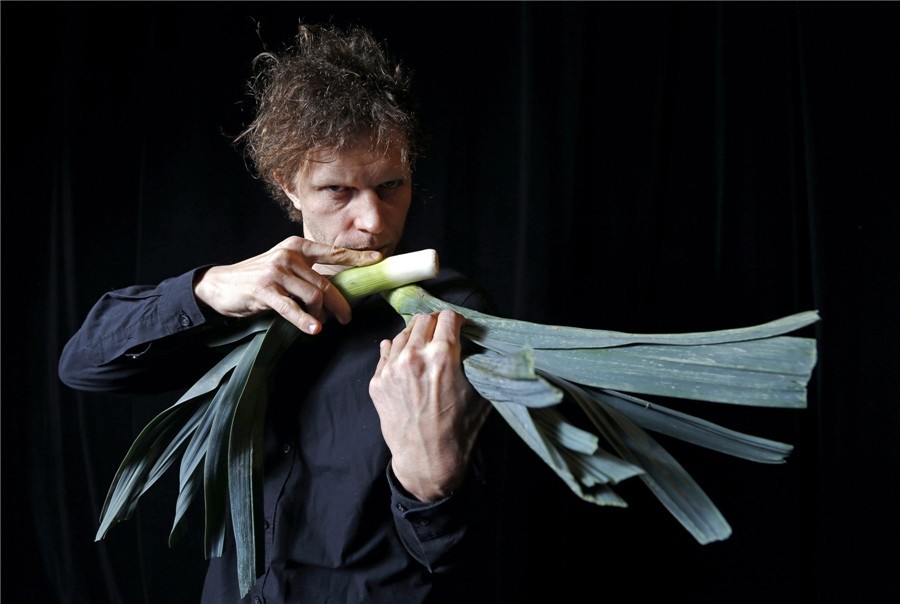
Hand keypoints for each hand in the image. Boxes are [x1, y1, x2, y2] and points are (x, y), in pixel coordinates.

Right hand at [193, 236, 381, 333]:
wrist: (221, 283)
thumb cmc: (258, 277)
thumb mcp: (285, 266)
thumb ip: (307, 271)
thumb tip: (337, 285)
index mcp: (297, 246)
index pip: (333, 252)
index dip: (357, 257)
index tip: (378, 260)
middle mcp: (289, 255)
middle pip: (326, 283)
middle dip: (341, 303)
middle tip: (348, 317)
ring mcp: (277, 272)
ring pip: (313, 296)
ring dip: (322, 314)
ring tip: (320, 323)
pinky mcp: (265, 291)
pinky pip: (292, 308)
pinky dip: (305, 320)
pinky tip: (315, 329)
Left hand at [369, 309, 490, 501]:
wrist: (427, 459)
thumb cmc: (458, 429)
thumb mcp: (479, 393)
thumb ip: (477, 362)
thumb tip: (475, 343)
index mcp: (442, 356)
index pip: (448, 316)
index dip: (457, 321)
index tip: (459, 329)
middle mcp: (414, 356)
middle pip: (424, 319)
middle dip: (436, 325)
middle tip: (441, 337)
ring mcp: (391, 368)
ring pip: (402, 333)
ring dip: (416, 336)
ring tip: (424, 350)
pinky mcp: (377, 380)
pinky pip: (386, 351)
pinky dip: (398, 351)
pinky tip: (408, 361)